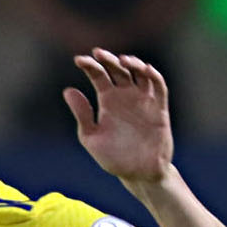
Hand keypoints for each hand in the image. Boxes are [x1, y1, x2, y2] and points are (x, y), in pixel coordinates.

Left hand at [64, 51, 173, 184]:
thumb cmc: (114, 158)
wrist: (139, 173)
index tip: (78, 60)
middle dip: (109, 59)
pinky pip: (158, 87)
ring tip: (123, 61)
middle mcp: (125, 96)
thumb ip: (82, 115)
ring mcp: (143, 100)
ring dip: (133, 63)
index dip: (89, 65)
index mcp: (107, 100)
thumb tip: (67, 90)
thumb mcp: (92, 138)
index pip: (98, 75)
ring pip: (139, 73)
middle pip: (118, 69)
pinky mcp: (159, 107)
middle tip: (99, 53)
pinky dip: (154, 76)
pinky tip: (145, 70)